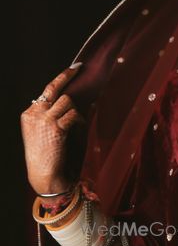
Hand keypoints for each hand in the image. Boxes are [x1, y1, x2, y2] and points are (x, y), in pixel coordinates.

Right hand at [20, 63, 83, 194]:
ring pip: (68, 101)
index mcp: (29, 114)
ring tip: (77, 124)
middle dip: (69, 78)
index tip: (74, 68)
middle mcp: (34, 114)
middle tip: (80, 69)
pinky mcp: (56, 128)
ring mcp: (44, 120)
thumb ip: (54, 115)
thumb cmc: (49, 157)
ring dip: (77, 112)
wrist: (45, 177)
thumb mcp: (45, 132)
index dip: (62, 78)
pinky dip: (80, 121)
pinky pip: (75, 115)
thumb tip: (75, 100)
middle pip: (56, 89)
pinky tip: (78, 130)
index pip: (47, 90)